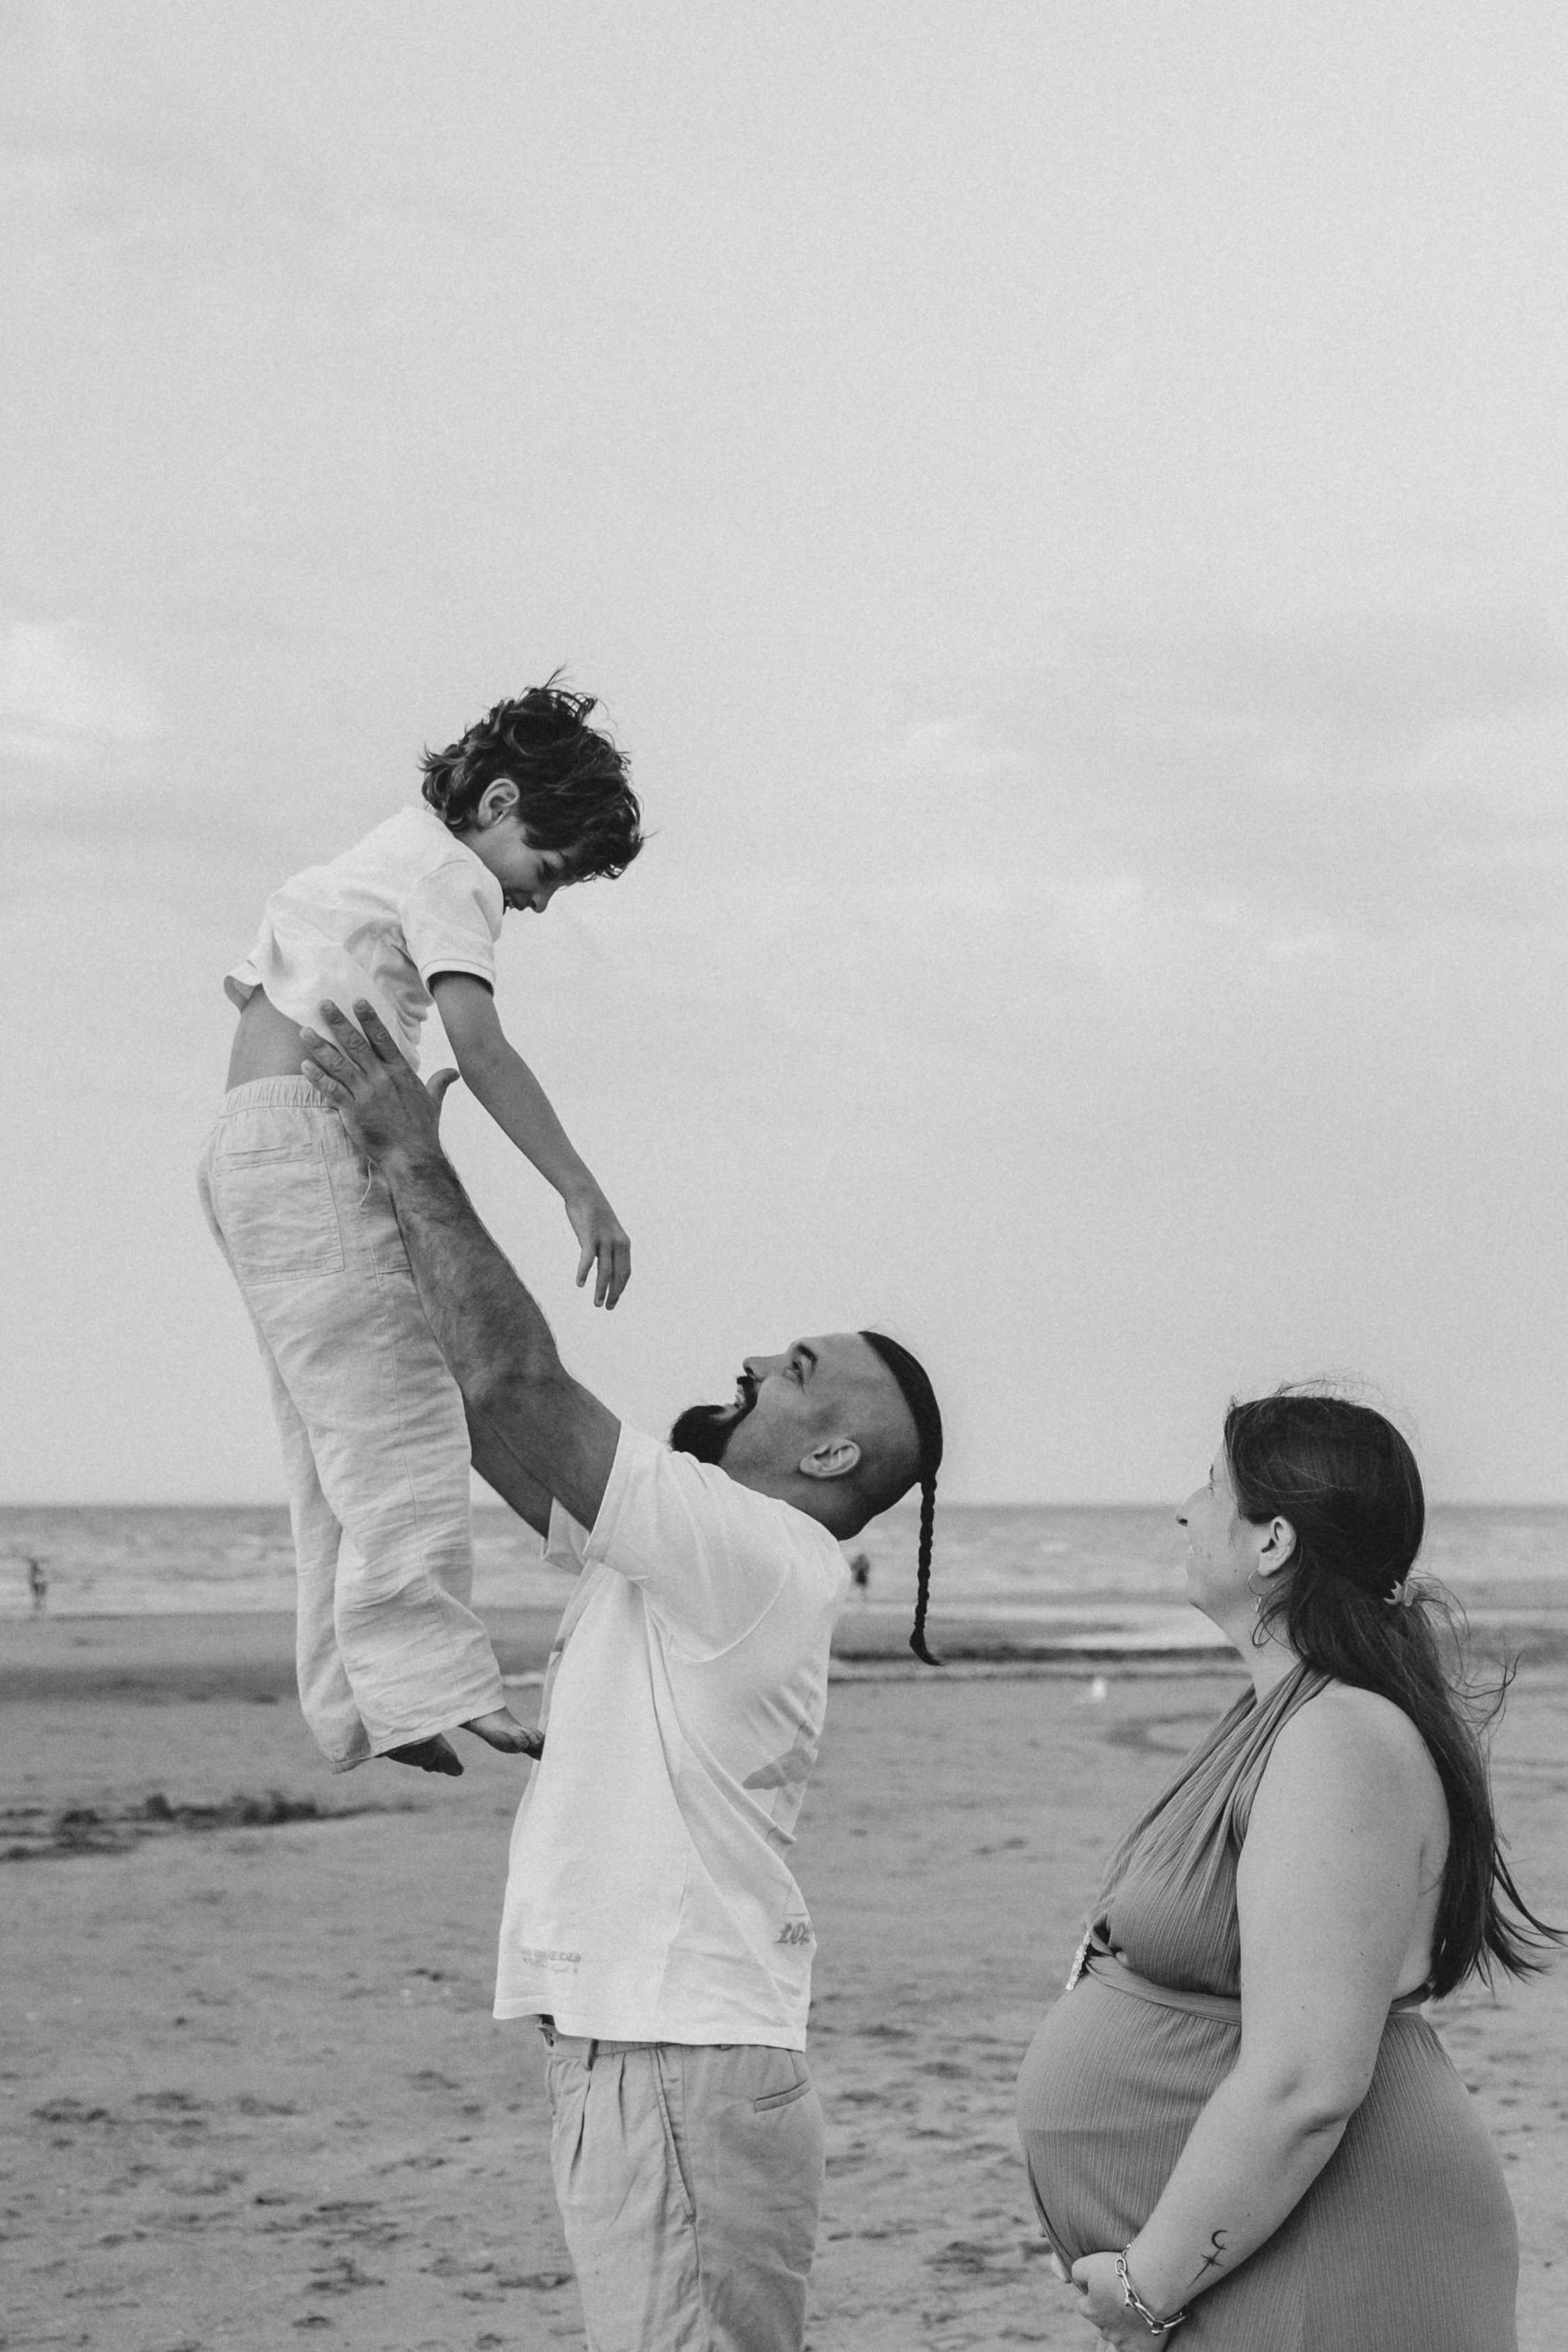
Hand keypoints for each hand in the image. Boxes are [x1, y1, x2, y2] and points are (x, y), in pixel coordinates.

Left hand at [299, 1001, 443, 1169]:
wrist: (412, 1157)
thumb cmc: (423, 1130)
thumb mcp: (433, 1102)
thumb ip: (439, 1082)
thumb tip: (454, 1073)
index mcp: (401, 1073)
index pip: (383, 1039)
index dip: (369, 1019)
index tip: (357, 1001)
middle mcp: (382, 1079)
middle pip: (356, 1044)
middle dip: (338, 1023)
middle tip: (323, 1005)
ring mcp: (365, 1094)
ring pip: (338, 1064)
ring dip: (320, 1046)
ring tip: (306, 1031)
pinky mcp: (352, 1111)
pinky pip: (330, 1090)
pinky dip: (317, 1077)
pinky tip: (305, 1065)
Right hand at [564, 1184, 630, 1309]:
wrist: (585, 1192)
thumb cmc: (593, 1214)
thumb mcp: (605, 1234)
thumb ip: (606, 1250)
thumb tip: (601, 1268)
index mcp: (624, 1244)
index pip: (625, 1272)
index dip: (620, 1289)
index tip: (613, 1301)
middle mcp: (618, 1243)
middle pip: (618, 1275)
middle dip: (614, 1294)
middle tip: (607, 1308)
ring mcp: (605, 1239)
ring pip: (605, 1271)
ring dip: (601, 1289)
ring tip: (597, 1303)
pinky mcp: (590, 1236)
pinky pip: (588, 1259)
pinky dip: (584, 1272)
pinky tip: (580, 1283)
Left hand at [1070, 2252, 1169, 2346]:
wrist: (1156, 2282)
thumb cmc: (1123, 2272)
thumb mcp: (1090, 2263)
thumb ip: (1078, 2273)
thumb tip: (1077, 2282)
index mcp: (1091, 2311)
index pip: (1083, 2306)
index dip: (1093, 2295)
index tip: (1105, 2287)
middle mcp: (1105, 2331)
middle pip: (1102, 2322)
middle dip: (1109, 2312)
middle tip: (1123, 2297)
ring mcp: (1124, 2342)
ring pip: (1119, 2337)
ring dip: (1124, 2327)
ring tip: (1136, 2312)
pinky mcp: (1143, 2350)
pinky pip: (1135, 2350)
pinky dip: (1138, 2342)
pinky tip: (1144, 2329)